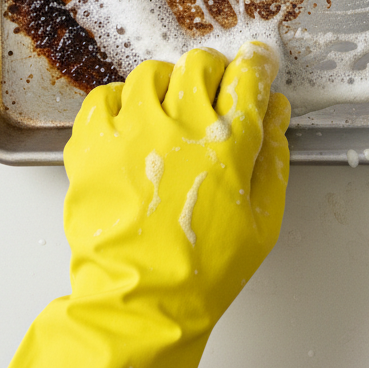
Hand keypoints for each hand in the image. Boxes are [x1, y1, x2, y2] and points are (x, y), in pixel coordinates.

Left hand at [0, 42, 289, 367]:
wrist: (140, 303)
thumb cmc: (203, 270)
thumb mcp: (265, 220)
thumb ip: (274, 157)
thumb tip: (275, 113)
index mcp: (228, 143)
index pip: (248, 75)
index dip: (256, 64)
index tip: (255, 65)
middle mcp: (179, 127)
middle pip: (200, 63)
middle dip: (213, 73)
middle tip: (211, 94)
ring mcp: (131, 132)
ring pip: (151, 73)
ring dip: (166, 87)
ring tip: (166, 113)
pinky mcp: (93, 146)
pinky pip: (102, 97)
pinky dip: (117, 104)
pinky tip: (129, 127)